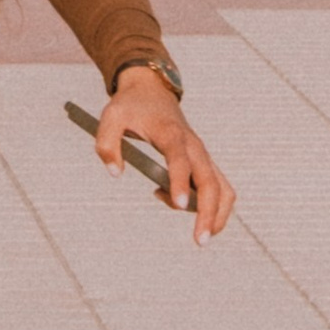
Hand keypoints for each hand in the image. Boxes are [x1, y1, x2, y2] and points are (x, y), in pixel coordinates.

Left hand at [94, 66, 234, 237]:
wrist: (151, 90)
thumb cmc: (131, 106)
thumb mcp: (110, 117)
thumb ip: (107, 144)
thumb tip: (116, 173)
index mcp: (172, 134)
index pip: (181, 161)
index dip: (181, 182)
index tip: (179, 205)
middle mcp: (194, 146)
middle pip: (212, 182)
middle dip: (209, 213)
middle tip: (199, 240)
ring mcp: (202, 154)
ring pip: (223, 187)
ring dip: (218, 213)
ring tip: (201, 234)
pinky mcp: (203, 161)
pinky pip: (216, 186)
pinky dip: (209, 203)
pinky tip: (177, 204)